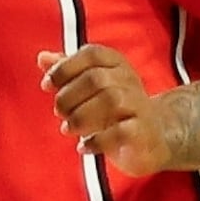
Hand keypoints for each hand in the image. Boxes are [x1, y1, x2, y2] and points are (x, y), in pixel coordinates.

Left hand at [40, 43, 181, 174]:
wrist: (156, 136)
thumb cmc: (116, 108)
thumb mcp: (90, 87)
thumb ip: (67, 71)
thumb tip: (42, 57)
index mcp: (115, 64)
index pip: (91, 54)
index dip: (65, 67)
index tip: (46, 85)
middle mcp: (130, 80)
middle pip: (96, 78)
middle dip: (69, 96)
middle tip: (58, 112)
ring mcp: (140, 105)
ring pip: (111, 100)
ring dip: (81, 116)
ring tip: (67, 129)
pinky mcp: (145, 131)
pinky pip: (122, 132)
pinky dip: (97, 140)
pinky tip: (84, 146)